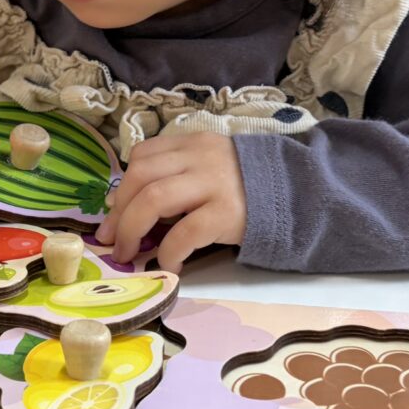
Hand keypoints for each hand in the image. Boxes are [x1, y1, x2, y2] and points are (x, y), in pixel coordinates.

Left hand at [94, 132, 246, 271]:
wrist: (298, 195)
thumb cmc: (248, 187)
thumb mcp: (211, 166)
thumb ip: (177, 175)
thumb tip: (129, 206)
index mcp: (193, 144)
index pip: (142, 156)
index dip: (120, 187)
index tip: (113, 213)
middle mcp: (200, 158)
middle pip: (140, 177)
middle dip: (118, 212)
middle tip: (111, 240)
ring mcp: (214, 183)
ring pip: (154, 199)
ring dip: (131, 230)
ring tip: (128, 254)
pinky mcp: (227, 213)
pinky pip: (184, 233)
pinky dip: (168, 252)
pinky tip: (169, 265)